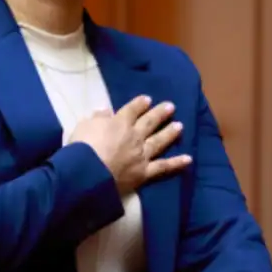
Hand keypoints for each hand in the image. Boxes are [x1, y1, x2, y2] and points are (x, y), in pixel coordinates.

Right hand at [70, 95, 192, 193]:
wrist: (87, 173)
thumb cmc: (82, 148)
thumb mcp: (84, 126)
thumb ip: (97, 118)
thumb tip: (105, 110)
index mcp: (119, 123)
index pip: (131, 110)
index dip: (139, 104)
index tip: (147, 99)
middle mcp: (134, 136)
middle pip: (149, 122)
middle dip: (160, 113)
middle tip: (171, 106)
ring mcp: (141, 154)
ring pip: (159, 141)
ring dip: (170, 133)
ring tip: (180, 125)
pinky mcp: (144, 172)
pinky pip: (163, 167)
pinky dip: (176, 163)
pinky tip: (189, 159)